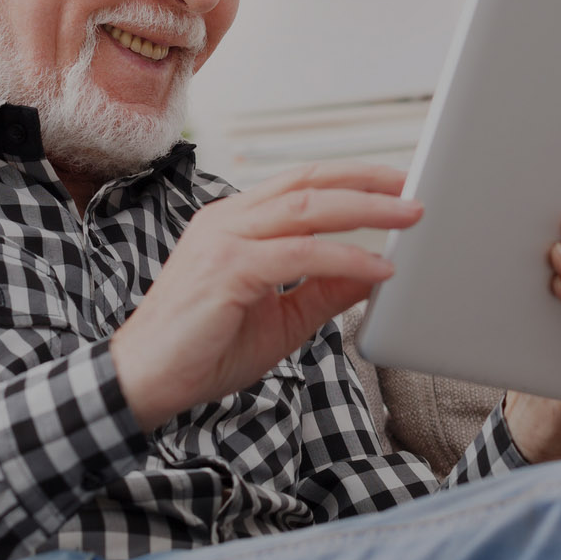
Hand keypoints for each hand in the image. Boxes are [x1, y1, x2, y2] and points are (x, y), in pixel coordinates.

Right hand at [111, 161, 419, 429]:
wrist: (147, 381)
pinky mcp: (227, 269)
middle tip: (413, 190)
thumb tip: (376, 270)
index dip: (351, 179)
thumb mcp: (283, 318)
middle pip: (308, 184)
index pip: (301, 185)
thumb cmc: (203, 350)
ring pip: (307, 209)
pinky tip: (377, 268)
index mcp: (234, 223)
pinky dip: (345, 258)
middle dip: (367, 182)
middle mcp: (227, 221)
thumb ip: (325, 290)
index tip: (396, 185)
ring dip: (366, 211)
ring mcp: (224, 240)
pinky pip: (299, 255)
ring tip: (408, 217)